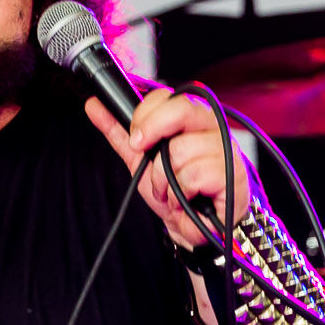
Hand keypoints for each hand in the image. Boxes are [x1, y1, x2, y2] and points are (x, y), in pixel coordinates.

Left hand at [83, 88, 254, 251]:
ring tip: (170, 190)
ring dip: (164, 179)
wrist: (193, 227)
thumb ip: (119, 132)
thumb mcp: (141, 158)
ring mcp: (225, 149)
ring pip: (180, 150)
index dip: (145, 114)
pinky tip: (185, 199)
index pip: (169, 97)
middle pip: (182, 109)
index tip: (135, 138)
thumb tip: (93, 105)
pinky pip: (192, 176)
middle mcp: (212, 128)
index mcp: (192, 118)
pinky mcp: (231, 173)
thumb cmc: (174, 189)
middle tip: (144, 154)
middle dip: (152, 132)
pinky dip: (178, 193)